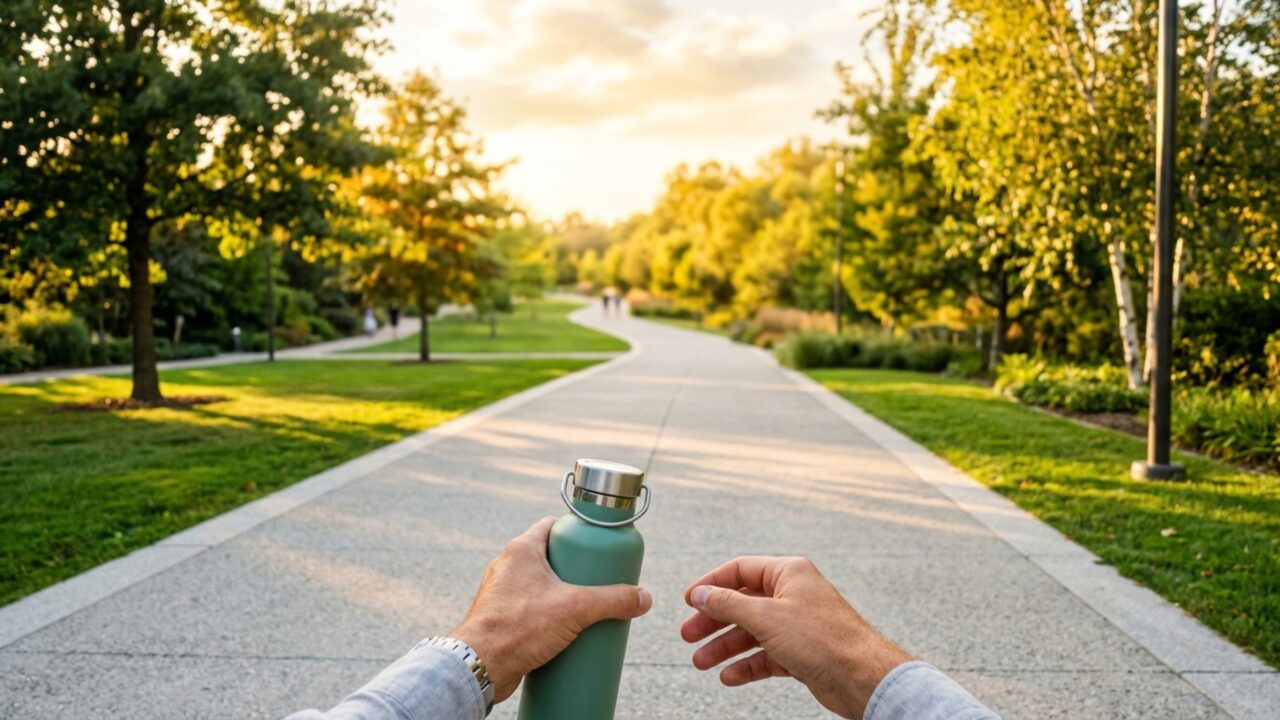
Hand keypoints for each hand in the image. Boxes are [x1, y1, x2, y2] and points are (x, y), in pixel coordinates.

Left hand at [452, 517, 652, 702]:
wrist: (478, 665)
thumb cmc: (516, 627)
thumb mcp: (575, 608)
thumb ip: (612, 600)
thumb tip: (643, 598)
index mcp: (521, 550)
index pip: (554, 526)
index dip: (578, 532)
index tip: (598, 545)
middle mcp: (508, 566)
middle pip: (551, 557)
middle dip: (576, 569)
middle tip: (599, 581)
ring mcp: (502, 592)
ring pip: (540, 584)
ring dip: (562, 593)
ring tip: (586, 607)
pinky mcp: (501, 617)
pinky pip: (530, 608)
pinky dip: (548, 614)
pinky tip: (563, 627)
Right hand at [681, 556, 911, 718]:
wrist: (861, 677)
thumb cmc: (824, 639)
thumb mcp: (765, 617)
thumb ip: (728, 604)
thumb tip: (701, 594)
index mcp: (789, 573)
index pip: (740, 570)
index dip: (711, 584)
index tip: (689, 600)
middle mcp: (793, 595)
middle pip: (742, 603)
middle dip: (714, 621)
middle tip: (689, 635)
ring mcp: (798, 625)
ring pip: (752, 632)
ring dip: (725, 647)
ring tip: (701, 661)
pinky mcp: (802, 652)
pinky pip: (766, 655)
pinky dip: (747, 665)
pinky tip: (730, 675)